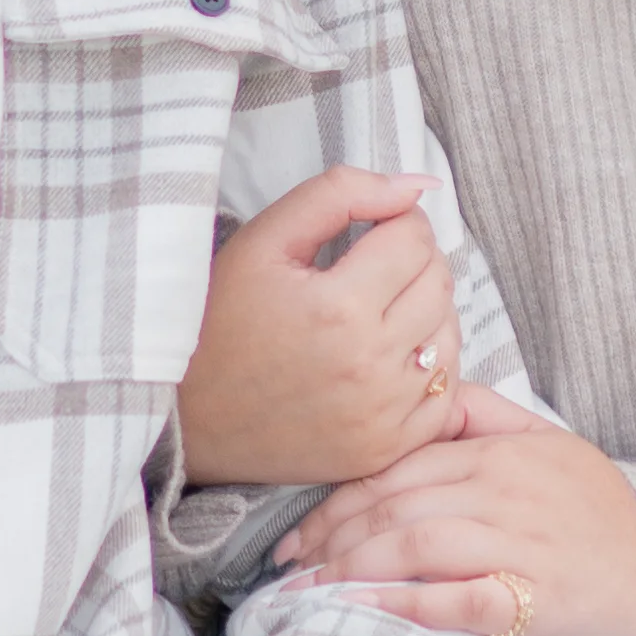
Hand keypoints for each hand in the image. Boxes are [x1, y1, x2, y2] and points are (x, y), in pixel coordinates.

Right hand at [176, 166, 469, 496]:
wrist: (186, 418)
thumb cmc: (220, 320)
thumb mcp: (264, 239)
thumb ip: (341, 193)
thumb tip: (420, 184)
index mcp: (339, 307)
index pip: (415, 239)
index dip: (396, 223)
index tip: (370, 233)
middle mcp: (369, 366)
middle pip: (439, 284)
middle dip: (414, 262)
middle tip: (372, 269)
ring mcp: (382, 416)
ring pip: (448, 336)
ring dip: (425, 313)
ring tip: (378, 312)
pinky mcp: (385, 450)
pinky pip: (447, 395)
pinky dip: (429, 368)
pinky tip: (389, 357)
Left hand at [280, 403, 635, 635]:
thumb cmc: (611, 516)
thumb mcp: (556, 444)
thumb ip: (491, 417)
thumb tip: (431, 389)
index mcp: (503, 452)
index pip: (398, 466)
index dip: (337, 497)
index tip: (296, 528)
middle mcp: (506, 491)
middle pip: (395, 504)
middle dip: (329, 535)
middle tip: (287, 565)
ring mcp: (522, 545)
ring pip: (416, 545)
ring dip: (352, 568)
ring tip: (309, 591)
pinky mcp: (539, 599)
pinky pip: (460, 598)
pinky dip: (408, 603)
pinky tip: (367, 609)